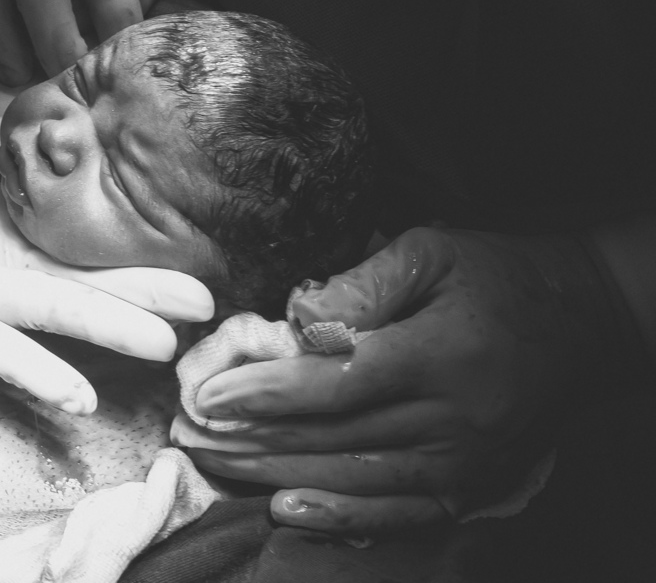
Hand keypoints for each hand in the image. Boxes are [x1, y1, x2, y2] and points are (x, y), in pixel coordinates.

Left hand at [0, 117, 213, 412]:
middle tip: (211, 305)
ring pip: (57, 313)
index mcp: (14, 223)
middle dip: (149, 290)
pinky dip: (37, 373)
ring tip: (163, 345)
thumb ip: (4, 134)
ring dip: (110, 329)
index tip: (193, 237)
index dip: (136, 236)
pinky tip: (78, 396)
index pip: (87, 230)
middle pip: (90, 277)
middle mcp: (9, 265)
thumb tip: (60, 116)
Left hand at [171, 227, 605, 539]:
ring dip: (275, 472)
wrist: (579, 322)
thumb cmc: (495, 274)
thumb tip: (299, 315)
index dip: (266, 393)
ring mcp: (461, 463)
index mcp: (437, 354)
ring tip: (214, 457)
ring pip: (353, 478)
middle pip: (333, 437)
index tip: (207, 391)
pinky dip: (338, 516)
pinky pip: (395, 512)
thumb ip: (364, 284)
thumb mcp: (432, 251)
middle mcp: (450, 421)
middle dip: (250, 434)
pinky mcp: (468, 487)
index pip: (336, 383)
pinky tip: (285, 508)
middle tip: (187, 426)